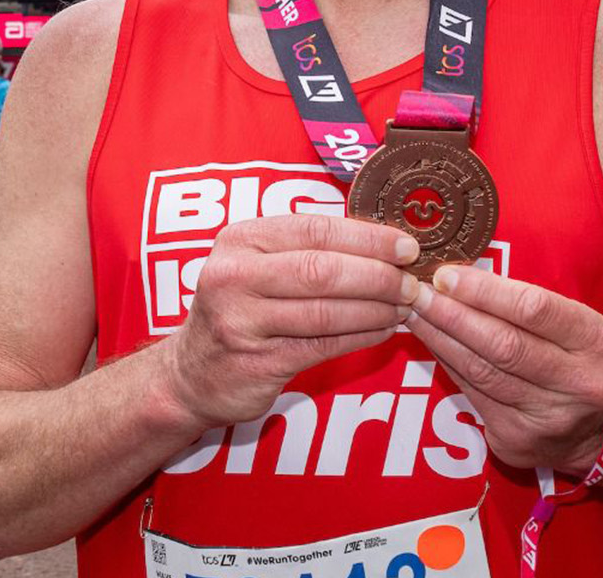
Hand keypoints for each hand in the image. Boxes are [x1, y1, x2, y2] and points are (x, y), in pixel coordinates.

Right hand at [162, 213, 419, 429]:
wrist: (190, 373)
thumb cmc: (239, 310)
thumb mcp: (257, 265)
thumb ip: (306, 250)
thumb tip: (384, 243)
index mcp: (240, 239)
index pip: (315, 230)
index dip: (368, 238)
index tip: (407, 246)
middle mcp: (234, 276)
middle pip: (322, 270)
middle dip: (378, 275)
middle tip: (412, 282)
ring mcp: (241, 321)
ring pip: (325, 312)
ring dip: (375, 309)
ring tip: (404, 307)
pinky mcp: (255, 362)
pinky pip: (322, 346)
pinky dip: (361, 336)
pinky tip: (383, 331)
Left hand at [404, 264, 602, 472]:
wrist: (591, 433)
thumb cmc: (572, 361)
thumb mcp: (572, 326)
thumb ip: (527, 304)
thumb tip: (461, 278)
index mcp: (595, 340)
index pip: (533, 309)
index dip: (484, 292)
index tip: (446, 276)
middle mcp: (578, 382)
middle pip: (504, 343)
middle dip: (453, 315)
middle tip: (418, 294)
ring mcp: (547, 416)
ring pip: (482, 371)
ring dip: (441, 339)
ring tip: (416, 314)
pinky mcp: (516, 439)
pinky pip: (471, 393)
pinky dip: (447, 364)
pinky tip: (431, 344)